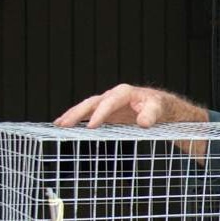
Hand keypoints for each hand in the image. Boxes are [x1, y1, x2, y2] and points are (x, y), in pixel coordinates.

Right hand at [54, 83, 207, 129]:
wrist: (160, 107)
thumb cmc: (159, 106)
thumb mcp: (158, 109)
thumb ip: (151, 114)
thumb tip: (143, 122)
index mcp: (124, 93)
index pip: (108, 103)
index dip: (99, 114)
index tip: (90, 127)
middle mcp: (112, 96)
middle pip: (91, 103)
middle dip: (76, 113)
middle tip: (63, 124)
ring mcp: (107, 104)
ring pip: (86, 108)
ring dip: (72, 116)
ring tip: (59, 125)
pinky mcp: (106, 113)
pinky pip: (89, 115)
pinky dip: (77, 120)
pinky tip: (66, 127)